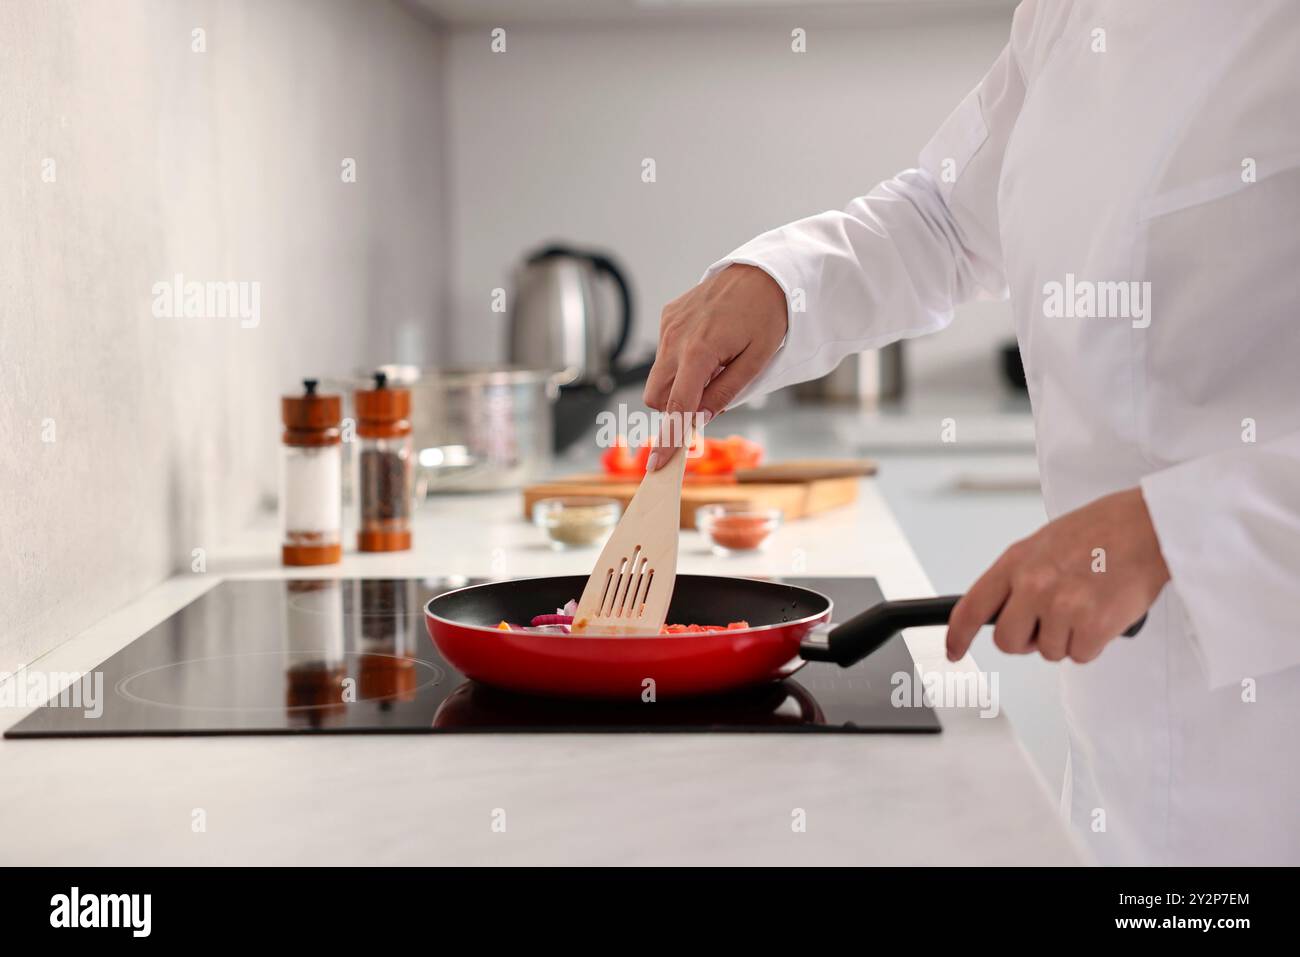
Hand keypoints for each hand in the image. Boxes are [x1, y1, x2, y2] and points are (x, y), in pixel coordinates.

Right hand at [643, 264, 786, 468]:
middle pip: (656, 396)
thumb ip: (725, 392)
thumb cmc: (767, 314)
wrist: (763, 271)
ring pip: (658, 375)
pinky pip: (664, 352)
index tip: (658, 465)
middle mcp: (675, 338)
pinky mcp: (669, 316)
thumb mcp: (756, 361)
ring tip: (714, 366)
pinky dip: (680, 361)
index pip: (677, 407)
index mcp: (698, 352)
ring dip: (678, 383)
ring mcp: (669, 325)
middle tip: (708, 399)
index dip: (669, 439)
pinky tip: (707, 346)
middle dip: (674, 407)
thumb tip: (699, 419)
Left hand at [946, 488, 1169, 663]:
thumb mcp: (1044, 543)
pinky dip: (1093, 643)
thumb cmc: (1102, 530)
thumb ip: (1020, 576)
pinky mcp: (1092, 626)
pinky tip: (1103, 614)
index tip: (953, 651)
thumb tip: (1007, 609)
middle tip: (1050, 624)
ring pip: (1049, 652)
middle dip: (1026, 640)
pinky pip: (1081, 655)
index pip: (970, 607)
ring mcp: (1061, 607)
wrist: (1148, 526)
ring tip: (1087, 604)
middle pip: (1007, 641)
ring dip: (1067, 638)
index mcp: (1015, 562)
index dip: (957, 636)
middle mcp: (1032, 585)